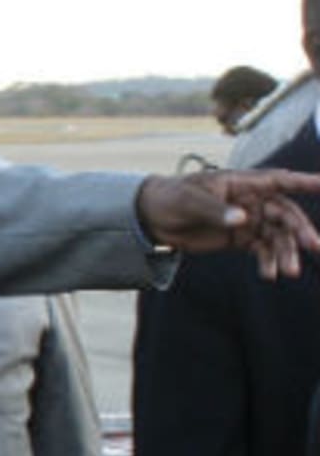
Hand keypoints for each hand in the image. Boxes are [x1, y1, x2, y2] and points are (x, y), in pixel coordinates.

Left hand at [135, 169, 319, 278]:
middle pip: (284, 214)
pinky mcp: (239, 237)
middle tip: (314, 246)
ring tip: (289, 272)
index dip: (304, 182)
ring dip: (285, 252)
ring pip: (276, 235)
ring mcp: (246, 219)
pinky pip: (261, 249)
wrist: (152, 217)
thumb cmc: (171, 198)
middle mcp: (250, 200)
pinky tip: (270, 274)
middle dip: (300, 230)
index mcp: (241, 183)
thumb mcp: (189, 201)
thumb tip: (244, 219)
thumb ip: (216, 210)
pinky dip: (268, 261)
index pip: (278, 180)